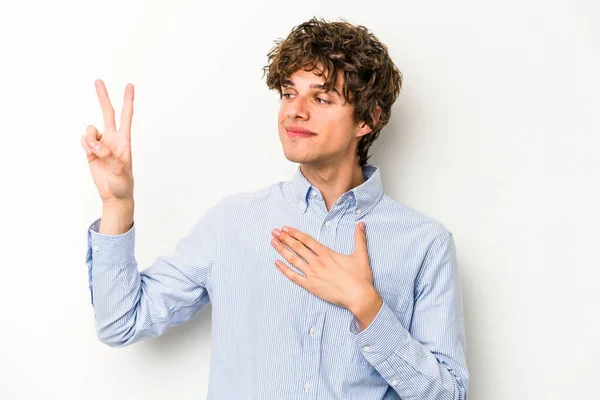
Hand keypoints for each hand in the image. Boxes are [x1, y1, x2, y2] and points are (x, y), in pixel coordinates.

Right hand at [81, 79, 134, 203]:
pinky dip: (85, 145)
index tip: (129, 86)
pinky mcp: (90, 150)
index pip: (126, 116)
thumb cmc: (122, 183)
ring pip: (90, 130)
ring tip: (96, 153)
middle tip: (98, 81)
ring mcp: (101, 143)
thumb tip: (96, 145)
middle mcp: (112, 138)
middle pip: (107, 113)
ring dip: (89, 139)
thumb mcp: (120, 170)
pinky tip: (91, 155)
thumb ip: (108, 156)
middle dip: (103, 97)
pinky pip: (84, 140)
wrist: (113, 194)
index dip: (128, 101)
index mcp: (124, 140)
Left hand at [270, 222, 374, 309]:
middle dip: (285, 238)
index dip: (295, 233)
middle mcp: (317, 262)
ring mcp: (312, 274)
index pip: (307, 240)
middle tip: (274, 231)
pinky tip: (276, 263)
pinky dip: (284, 270)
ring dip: (282, 250)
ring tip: (273, 242)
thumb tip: (361, 224)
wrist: (358, 296)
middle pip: (297, 247)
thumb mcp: (360, 255)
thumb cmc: (360, 277)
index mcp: (327, 253)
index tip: (285, 228)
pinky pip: (294, 277)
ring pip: (293, 259)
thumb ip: (359, 238)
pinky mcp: (311, 286)